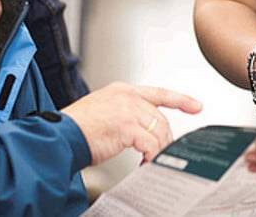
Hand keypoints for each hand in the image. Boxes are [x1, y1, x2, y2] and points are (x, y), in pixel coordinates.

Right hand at [61, 82, 201, 164]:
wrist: (58, 136)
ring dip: (159, 149)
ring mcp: (128, 109)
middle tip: (165, 154)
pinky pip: (151, 144)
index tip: (196, 105)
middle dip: (167, 138)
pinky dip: (151, 157)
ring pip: (159, 130)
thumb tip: (142, 133)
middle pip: (161, 117)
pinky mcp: (127, 126)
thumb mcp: (103, 112)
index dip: (181, 99)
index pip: (158, 93)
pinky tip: (144, 164)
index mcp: (122, 91)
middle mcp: (127, 96)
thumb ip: (125, 115)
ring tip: (152, 162)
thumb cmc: (75, 129)